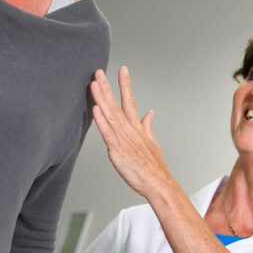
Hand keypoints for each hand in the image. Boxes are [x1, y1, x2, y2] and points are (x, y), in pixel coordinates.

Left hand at [90, 67, 172, 197]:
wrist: (158, 182)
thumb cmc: (154, 165)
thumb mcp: (153, 142)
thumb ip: (148, 126)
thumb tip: (149, 114)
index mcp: (137, 126)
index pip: (130, 100)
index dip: (125, 85)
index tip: (123, 69)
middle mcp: (130, 129)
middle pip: (116, 104)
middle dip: (107, 87)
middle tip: (99, 72)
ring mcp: (123, 139)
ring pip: (110, 115)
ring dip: (101, 99)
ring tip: (94, 84)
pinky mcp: (117, 150)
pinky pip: (107, 133)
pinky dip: (101, 121)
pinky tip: (96, 110)